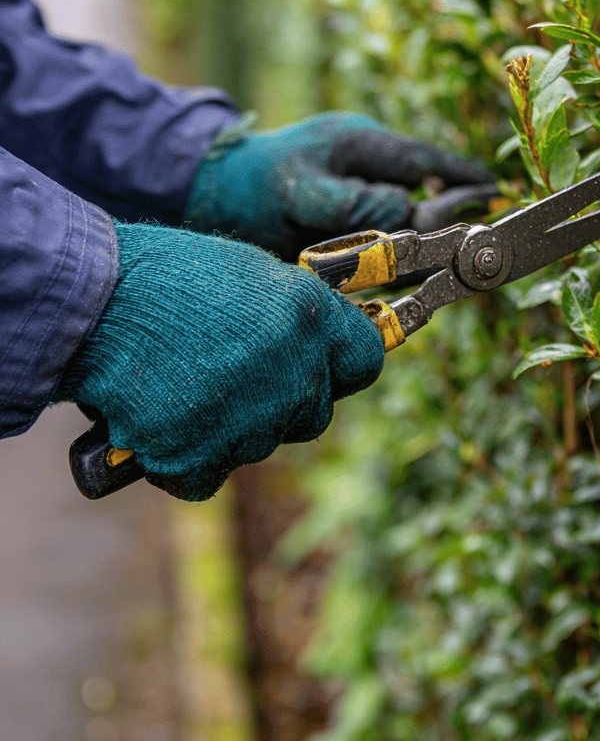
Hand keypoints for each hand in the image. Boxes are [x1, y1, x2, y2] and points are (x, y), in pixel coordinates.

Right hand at [52, 222, 383, 500]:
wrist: (87, 303)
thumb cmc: (165, 278)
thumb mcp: (251, 274)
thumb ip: (298, 314)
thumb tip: (322, 343)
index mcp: (308, 316)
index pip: (364, 362)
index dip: (342, 365)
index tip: (328, 366)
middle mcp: (291, 372)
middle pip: (314, 414)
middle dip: (283, 400)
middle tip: (233, 372)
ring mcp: (248, 421)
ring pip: (260, 444)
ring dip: (232, 426)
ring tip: (184, 382)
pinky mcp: (197, 459)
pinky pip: (208, 474)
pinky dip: (186, 457)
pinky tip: (161, 416)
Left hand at [184, 113, 494, 259]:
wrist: (207, 194)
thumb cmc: (250, 187)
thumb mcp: (299, 191)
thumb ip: (353, 203)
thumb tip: (408, 212)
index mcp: (360, 143)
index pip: (424, 158)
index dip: (462, 175)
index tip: (494, 190)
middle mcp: (366, 165)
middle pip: (424, 189)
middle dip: (444, 214)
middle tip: (454, 244)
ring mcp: (357, 190)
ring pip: (407, 216)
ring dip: (418, 242)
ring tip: (431, 262)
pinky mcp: (347, 215)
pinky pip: (384, 234)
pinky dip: (395, 255)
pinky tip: (399, 273)